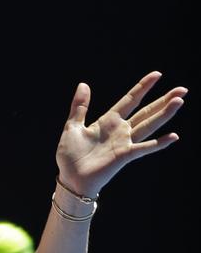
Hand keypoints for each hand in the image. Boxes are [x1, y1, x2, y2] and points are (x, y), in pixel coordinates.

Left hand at [56, 71, 186, 196]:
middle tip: (182, 89)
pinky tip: (173, 136)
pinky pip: (144, 148)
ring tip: (179, 101)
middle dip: (163, 100)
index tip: (157, 74)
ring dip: (164, 114)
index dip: (143, 87)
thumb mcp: (72, 126)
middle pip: (146, 112)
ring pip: (148, 125)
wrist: (70, 178)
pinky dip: (158, 143)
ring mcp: (124, 143)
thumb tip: (84, 84)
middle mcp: (120, 130)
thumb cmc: (70, 155)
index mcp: (108, 121)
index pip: (130, 100)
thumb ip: (80, 106)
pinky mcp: (124, 156)